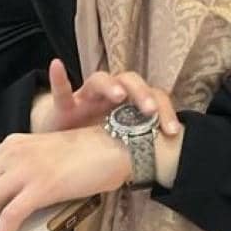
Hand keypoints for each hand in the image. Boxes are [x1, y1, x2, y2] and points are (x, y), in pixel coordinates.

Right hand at [30, 59, 180, 137]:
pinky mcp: (63, 106)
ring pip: (99, 80)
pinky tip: (57, 65)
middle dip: (142, 93)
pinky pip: (60, 90)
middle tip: (150, 111)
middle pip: (130, 81)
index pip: (153, 97)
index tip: (171, 131)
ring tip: (119, 94)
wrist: (64, 150)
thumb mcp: (122, 146)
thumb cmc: (99, 145)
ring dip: (110, 85)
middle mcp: (110, 95)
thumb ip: (142, 146)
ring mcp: (86, 98)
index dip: (165, 111)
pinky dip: (58, 78)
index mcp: (129, 105)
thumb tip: (172, 165)